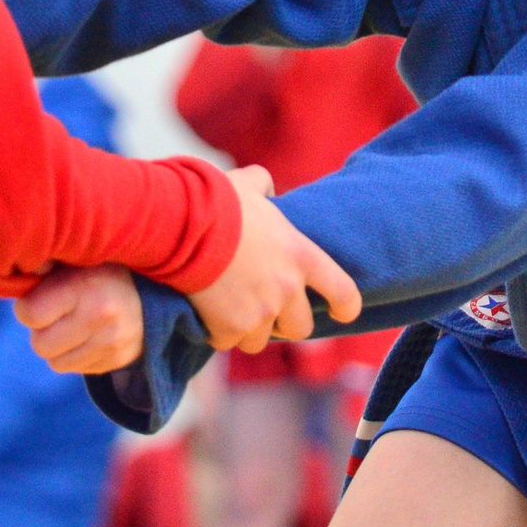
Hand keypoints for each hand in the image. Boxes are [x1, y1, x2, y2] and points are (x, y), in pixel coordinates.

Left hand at [17, 265, 146, 373]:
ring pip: (57, 363)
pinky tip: (89, 335)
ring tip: (74, 324)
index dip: (28, 306)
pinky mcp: (119, 360)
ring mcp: (112, 344)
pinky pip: (77, 369)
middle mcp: (101, 318)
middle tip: (56, 314)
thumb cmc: (101, 270)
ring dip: (59, 346)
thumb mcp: (77, 257)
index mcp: (85, 287)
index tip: (40, 297)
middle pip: (40, 345)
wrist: (153, 288)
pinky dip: (77, 355)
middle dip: (43, 330)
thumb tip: (15, 270)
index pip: (29, 314)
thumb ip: (46, 265)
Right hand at [185, 166, 362, 353]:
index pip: (343, 291)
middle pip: (301, 328)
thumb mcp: (249, 183)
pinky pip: (227, 342)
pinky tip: (205, 312)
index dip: (346, 306)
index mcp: (300, 255)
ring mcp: (259, 313)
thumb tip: (266, 192)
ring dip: (246, 329)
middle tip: (263, 308)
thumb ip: (264, 185)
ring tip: (228, 308)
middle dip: (284, 322)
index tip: (341, 312)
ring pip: (260, 341)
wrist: (180, 224)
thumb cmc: (215, 199)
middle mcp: (287, 289)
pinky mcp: (229, 329)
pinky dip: (216, 332)